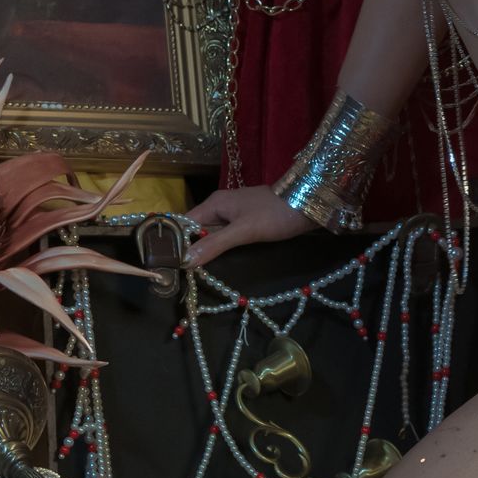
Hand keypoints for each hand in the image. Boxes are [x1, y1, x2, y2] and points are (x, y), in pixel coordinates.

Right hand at [185, 184, 314, 266]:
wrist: (308, 204)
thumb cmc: (275, 214)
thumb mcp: (244, 231)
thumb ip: (215, 244)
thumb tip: (185, 259)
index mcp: (215, 204)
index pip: (184, 223)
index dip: (175, 242)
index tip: (169, 263)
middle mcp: (220, 207)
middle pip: (196, 230)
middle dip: (191, 249)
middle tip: (181, 273)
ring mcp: (234, 214)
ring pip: (212, 235)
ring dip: (207, 250)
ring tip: (195, 272)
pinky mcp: (246, 222)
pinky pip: (226, 236)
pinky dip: (221, 248)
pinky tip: (220, 262)